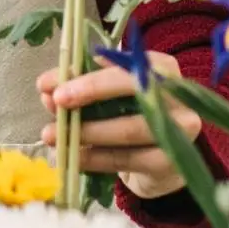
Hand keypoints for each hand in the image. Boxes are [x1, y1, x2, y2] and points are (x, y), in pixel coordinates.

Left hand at [37, 52, 200, 199]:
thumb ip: (79, 86)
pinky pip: (126, 159)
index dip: (87, 74)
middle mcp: (176, 93)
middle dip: (90, 93)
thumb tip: (47, 89)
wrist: (161, 164)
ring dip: (85, 132)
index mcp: (160, 66)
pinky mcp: (171, 162)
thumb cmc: (130, 116)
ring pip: (128, 129)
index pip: (123, 63)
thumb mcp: (107, 95)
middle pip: (133, 89)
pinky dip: (94, 158)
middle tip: (56, 102)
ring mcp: (181, 129)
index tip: (52, 84)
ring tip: (51, 134)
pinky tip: (72, 157)